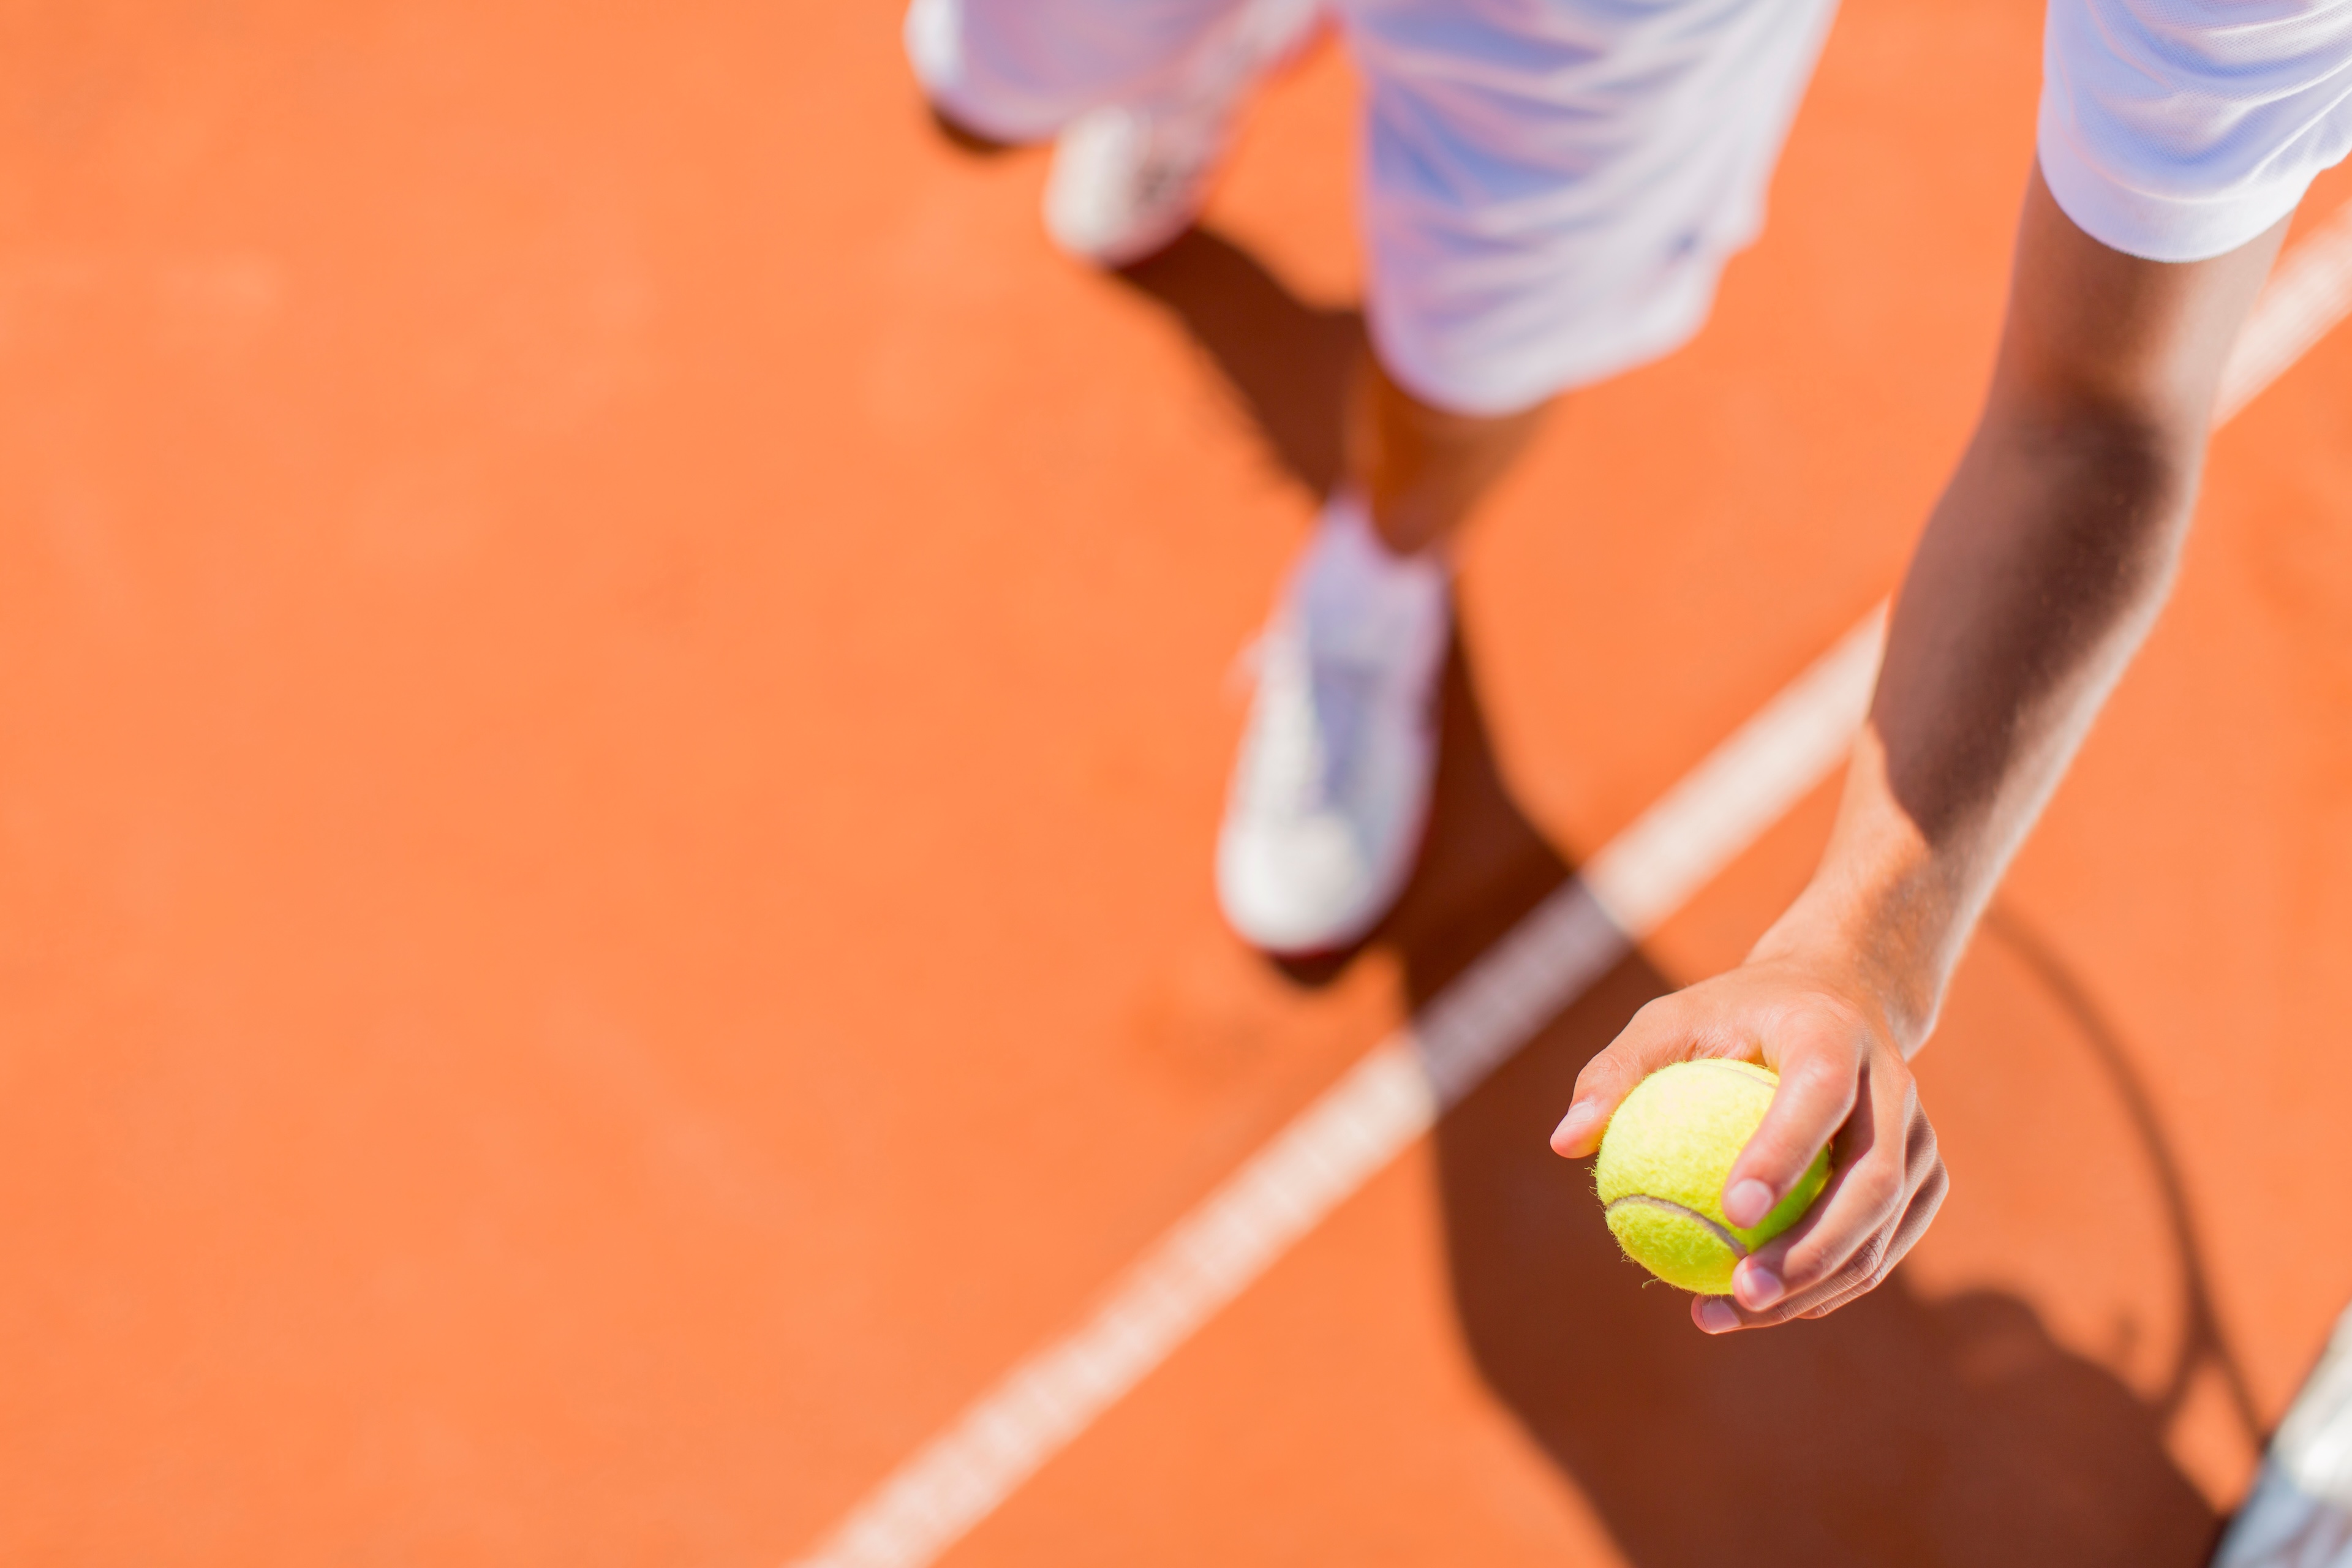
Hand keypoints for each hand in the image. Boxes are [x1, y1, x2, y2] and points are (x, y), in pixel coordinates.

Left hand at [1548, 952, 1947, 1332]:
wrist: (1835, 998)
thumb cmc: (1732, 1013)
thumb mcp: (1667, 1019)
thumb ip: (1617, 1073)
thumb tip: (1564, 1143)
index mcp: (1833, 1036)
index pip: (1818, 1099)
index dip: (1784, 1156)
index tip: (1730, 1213)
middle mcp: (1893, 1087)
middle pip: (1873, 1182)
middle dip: (1814, 1250)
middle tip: (1740, 1290)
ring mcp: (1920, 1136)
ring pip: (1884, 1228)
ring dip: (1816, 1285)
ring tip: (1727, 1313)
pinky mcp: (1926, 1177)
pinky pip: (1884, 1246)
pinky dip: (1830, 1286)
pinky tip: (1761, 1308)